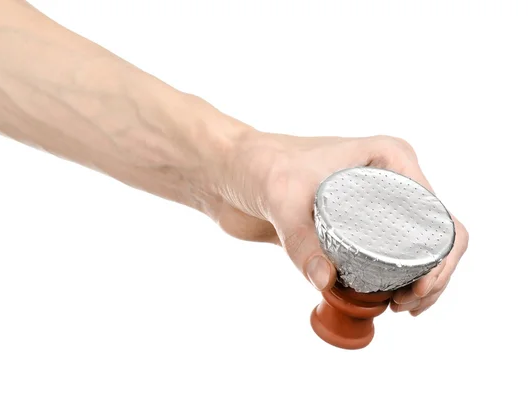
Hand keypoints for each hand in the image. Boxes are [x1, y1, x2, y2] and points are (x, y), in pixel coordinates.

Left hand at [215, 132, 468, 315]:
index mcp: (388, 159)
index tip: (417, 288)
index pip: (436, 212)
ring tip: (399, 308)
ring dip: (416, 282)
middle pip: (432, 236)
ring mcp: (369, 205)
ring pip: (411, 250)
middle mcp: (387, 180)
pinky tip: (383, 301)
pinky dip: (390, 280)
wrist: (227, 172)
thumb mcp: (282, 196)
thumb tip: (327, 282)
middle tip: (406, 306)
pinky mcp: (348, 226)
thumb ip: (300, 239)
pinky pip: (381, 257)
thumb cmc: (257, 164)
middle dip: (433, 275)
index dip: (442, 255)